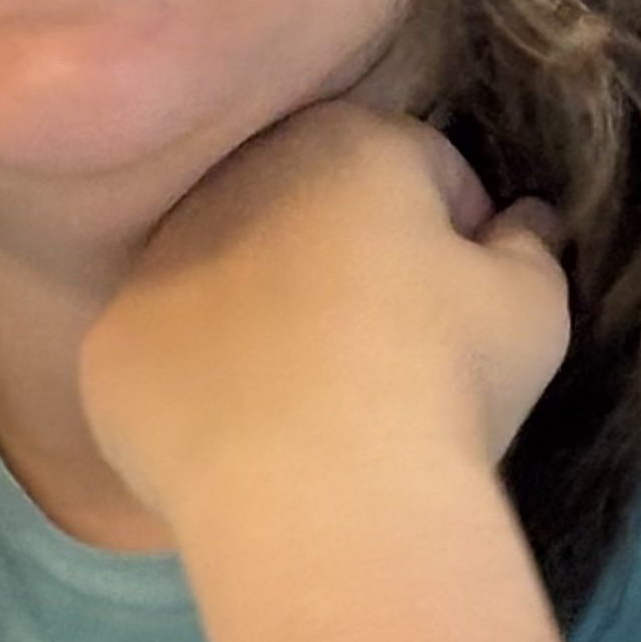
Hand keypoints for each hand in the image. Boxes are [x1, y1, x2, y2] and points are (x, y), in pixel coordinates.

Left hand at [78, 101, 569, 535]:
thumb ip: (530, 245)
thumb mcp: (533, 307)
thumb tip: (521, 221)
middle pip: (310, 211)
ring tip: (317, 407)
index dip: (458, 234)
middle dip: (349, 262)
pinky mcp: (107, 348)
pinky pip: (168, 358)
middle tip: (391, 357)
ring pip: (229, 279)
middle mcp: (232, 181)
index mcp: (343, 140)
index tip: (468, 306)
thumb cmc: (442, 385)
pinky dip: (202, 389)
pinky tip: (249, 442)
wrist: (319, 501)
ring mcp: (153, 264)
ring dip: (267, 319)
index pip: (419, 168)